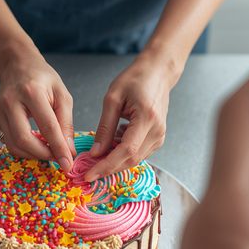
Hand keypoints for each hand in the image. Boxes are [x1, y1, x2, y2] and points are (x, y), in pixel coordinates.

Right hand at [0, 55, 75, 169]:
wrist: (18, 66)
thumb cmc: (42, 78)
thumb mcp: (62, 95)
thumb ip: (66, 123)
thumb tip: (68, 150)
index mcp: (31, 92)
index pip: (47, 127)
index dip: (58, 148)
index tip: (68, 164)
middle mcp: (11, 102)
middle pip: (24, 140)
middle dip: (43, 154)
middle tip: (58, 158)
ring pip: (14, 145)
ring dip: (33, 155)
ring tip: (49, 152)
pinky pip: (9, 142)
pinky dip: (24, 150)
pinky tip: (36, 145)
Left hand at [84, 55, 172, 180]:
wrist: (158, 73)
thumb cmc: (135, 79)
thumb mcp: (113, 99)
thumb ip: (104, 127)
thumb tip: (95, 153)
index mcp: (147, 118)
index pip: (126, 150)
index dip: (107, 165)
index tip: (90, 174)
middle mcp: (157, 131)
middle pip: (131, 159)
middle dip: (108, 168)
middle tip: (88, 171)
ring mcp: (160, 136)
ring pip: (135, 159)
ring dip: (115, 161)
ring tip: (97, 155)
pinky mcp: (158, 138)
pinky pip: (139, 153)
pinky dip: (123, 154)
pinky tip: (112, 144)